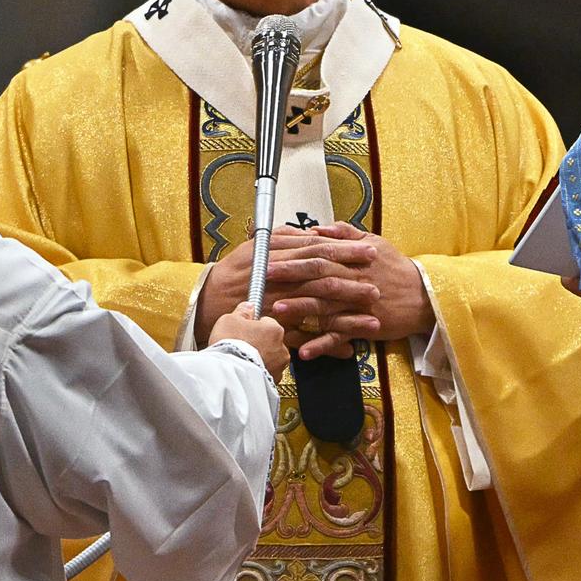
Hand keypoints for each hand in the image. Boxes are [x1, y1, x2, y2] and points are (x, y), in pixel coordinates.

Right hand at [194, 231, 379, 345]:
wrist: (203, 303)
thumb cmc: (232, 274)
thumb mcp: (255, 247)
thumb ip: (284, 239)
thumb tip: (311, 232)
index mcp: (275, 255)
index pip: (316, 249)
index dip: (345, 250)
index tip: (369, 250)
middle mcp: (277, 279)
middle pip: (321, 278)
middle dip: (353, 283)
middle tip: (377, 286)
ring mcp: (275, 306)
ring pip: (317, 309)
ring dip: (346, 317)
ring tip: (372, 321)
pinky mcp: (272, 331)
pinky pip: (303, 340)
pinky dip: (326, 345)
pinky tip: (348, 349)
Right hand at [207, 302, 290, 379]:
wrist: (227, 375)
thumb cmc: (229, 346)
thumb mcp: (229, 320)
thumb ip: (242, 311)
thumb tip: (248, 307)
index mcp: (275, 330)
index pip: (267, 322)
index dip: (253, 325)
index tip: (243, 329)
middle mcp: (282, 349)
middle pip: (270, 342)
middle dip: (258, 343)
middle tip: (240, 346)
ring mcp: (279, 368)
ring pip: (270, 359)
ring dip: (260, 359)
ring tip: (241, 360)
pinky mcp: (272, 383)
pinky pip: (266, 374)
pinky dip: (258, 372)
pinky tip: (244, 371)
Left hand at [270, 221, 433, 358]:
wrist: (425, 296)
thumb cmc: (396, 268)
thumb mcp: (374, 243)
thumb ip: (345, 234)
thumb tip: (318, 229)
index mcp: (354, 259)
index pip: (319, 254)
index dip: (294, 255)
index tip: (270, 255)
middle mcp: (354, 281)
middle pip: (319, 277)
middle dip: (290, 278)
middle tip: (263, 280)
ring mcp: (359, 305)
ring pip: (326, 307)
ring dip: (301, 310)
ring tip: (276, 312)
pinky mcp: (365, 326)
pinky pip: (341, 337)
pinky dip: (322, 345)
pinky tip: (304, 352)